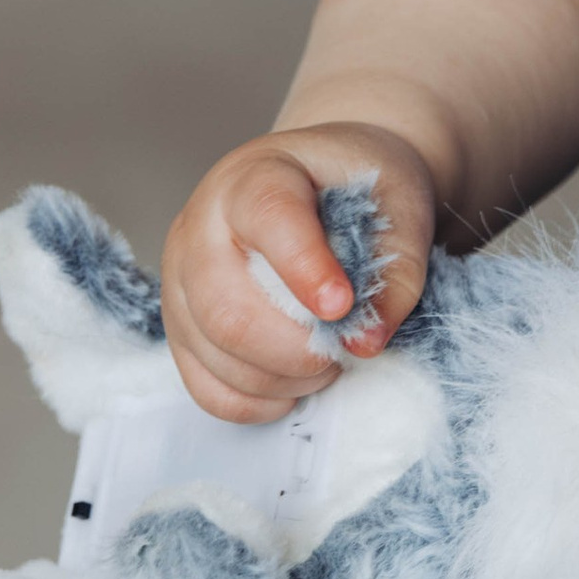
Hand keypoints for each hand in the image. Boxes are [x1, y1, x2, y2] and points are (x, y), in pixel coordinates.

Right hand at [159, 126, 436, 423]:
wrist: (327, 183)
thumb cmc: (359, 190)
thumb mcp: (399, 208)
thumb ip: (396, 272)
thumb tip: (366, 342)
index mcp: (256, 178)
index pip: (268, 218)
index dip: (304, 267)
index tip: (342, 306)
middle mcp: (201, 226)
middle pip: (227, 307)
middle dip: (295, 347)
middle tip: (344, 349)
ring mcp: (180, 280)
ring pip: (214, 349)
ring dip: (281, 376)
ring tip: (327, 360)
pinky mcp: (180, 326)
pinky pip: (203, 385)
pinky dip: (255, 400)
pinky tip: (293, 385)